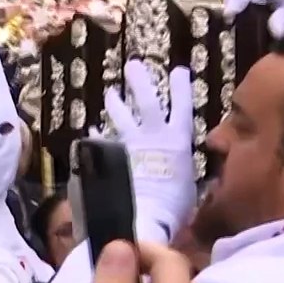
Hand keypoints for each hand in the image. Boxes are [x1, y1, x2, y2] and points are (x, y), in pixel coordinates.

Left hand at [100, 61, 193, 236]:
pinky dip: (97, 136)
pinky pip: (102, 143)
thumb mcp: (190, 189)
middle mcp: (154, 136)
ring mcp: (131, 145)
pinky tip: (91, 131)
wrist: (145, 217)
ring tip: (110, 93)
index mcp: (178, 141)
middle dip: (140, 81)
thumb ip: (186, 177)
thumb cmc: (175, 207)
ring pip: (121, 117)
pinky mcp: (111, 158)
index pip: (182, 106)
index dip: (181, 87)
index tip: (179, 71)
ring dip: (115, 103)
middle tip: (132, 65)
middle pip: (147, 101)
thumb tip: (192, 182)